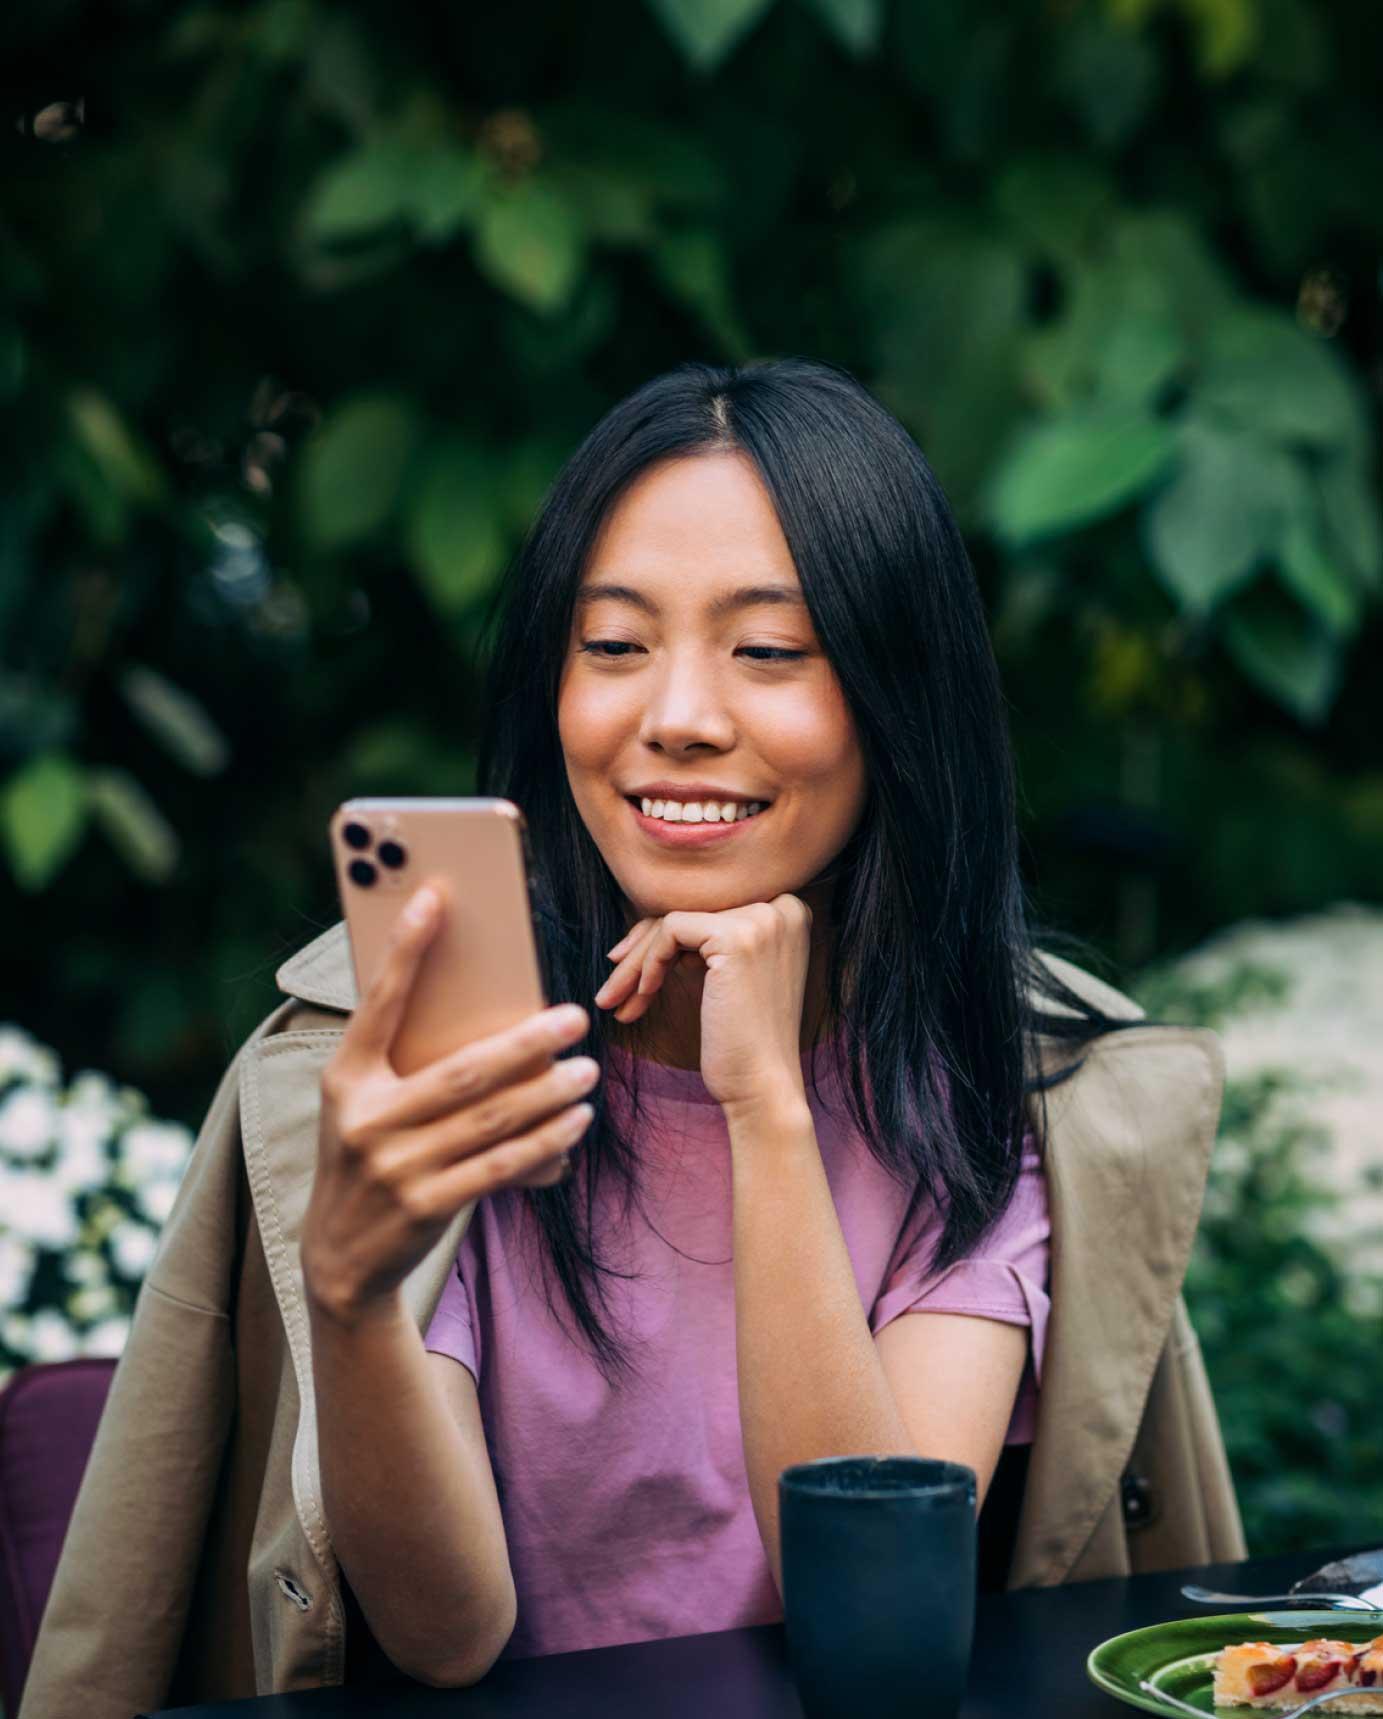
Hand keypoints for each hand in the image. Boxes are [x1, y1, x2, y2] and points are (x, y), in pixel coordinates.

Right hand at [302, 884, 598, 1322]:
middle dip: (526, 1042)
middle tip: (574, 1017)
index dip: (406, 948)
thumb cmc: (370, 1153)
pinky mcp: (425, 1206)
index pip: (378, 1002)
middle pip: (461, 1070)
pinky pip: (499, 1165)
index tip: (437, 895)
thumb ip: (408, 1060)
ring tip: (588, 1068)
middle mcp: (364, 1119)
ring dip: (549, 1092)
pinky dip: (545, 1141)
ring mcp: (394, 1167)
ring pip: (491, 1119)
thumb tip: (497, 1012)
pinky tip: (576, 1120)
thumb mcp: (365, 1103)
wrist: (341, 1255)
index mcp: (345, 1077)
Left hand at [594, 895, 812, 1120]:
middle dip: (642, 950)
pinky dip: (648, 963)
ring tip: (611, 1000)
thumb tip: (650, 923)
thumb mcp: (730, 976)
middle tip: (612, 988)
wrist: (763, 1086)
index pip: (709, 907)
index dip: (665, 937)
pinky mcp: (737, 936)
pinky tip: (643, 996)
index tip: (630, 965)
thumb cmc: (743, 1040)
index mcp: (790, 911)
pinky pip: (670, 931)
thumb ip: (708, 942)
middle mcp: (784, 907)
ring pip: (673, 922)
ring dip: (635, 963)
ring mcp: (763, 919)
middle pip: (690, 911)